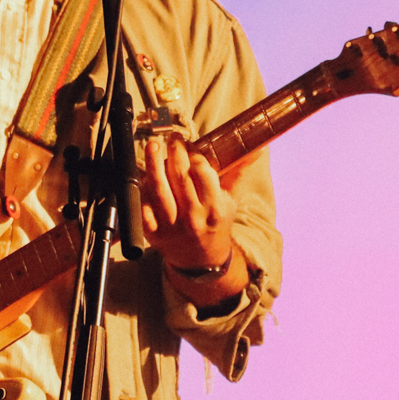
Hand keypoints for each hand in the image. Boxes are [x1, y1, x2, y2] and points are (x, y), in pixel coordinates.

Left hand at [141, 134, 248, 304]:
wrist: (200, 260)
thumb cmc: (216, 225)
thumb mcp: (231, 201)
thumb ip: (238, 173)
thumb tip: (255, 149)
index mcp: (214, 209)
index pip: (203, 173)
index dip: (194, 155)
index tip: (191, 146)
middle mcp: (193, 218)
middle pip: (180, 176)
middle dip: (175, 152)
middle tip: (173, 139)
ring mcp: (171, 226)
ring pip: (159, 188)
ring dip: (154, 163)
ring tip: (153, 146)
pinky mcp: (152, 232)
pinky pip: (144, 203)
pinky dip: (143, 186)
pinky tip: (145, 172)